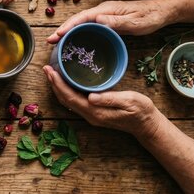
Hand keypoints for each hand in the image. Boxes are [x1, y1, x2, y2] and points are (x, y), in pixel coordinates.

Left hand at [43, 65, 162, 138]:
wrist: (147, 125)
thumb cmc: (141, 111)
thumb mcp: (130, 102)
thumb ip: (110, 99)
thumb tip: (91, 97)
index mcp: (96, 112)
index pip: (71, 97)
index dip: (58, 84)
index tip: (50, 71)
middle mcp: (90, 115)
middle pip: (65, 99)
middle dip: (53, 84)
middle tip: (46, 68)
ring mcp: (91, 115)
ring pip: (68, 101)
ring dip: (58, 87)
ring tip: (51, 73)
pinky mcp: (93, 112)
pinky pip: (74, 101)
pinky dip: (66, 90)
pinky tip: (64, 82)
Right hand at [46, 0, 167, 43]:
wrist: (160, 12)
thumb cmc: (149, 16)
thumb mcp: (135, 21)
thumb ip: (116, 21)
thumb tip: (97, 20)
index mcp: (105, 9)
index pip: (82, 17)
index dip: (68, 26)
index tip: (58, 34)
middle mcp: (101, 11)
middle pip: (77, 19)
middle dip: (62, 29)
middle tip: (49, 41)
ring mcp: (103, 15)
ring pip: (80, 23)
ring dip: (67, 31)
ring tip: (56, 42)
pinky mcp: (105, 20)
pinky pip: (87, 26)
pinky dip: (76, 32)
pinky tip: (73, 40)